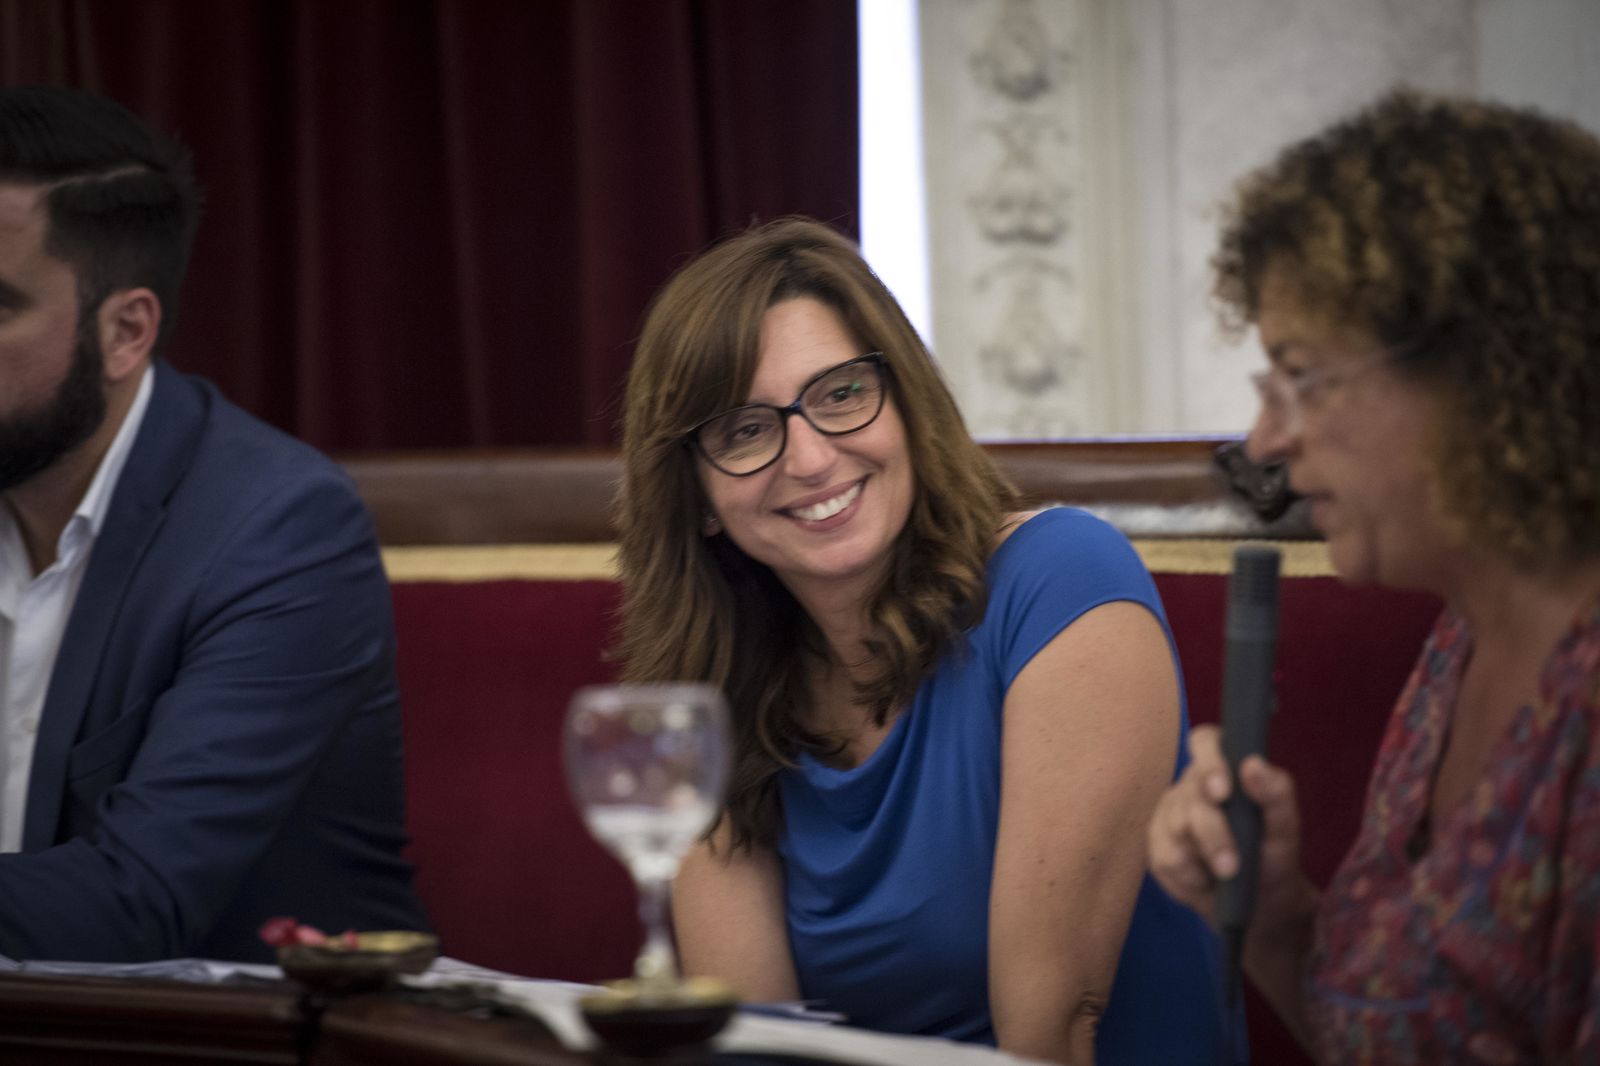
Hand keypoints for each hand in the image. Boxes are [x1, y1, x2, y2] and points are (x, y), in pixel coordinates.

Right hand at [1147, 724, 1313, 942]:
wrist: (1259, 902)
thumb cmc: (1272, 855)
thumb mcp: (1285, 829)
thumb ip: (1277, 794)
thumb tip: (1254, 765)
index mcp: (1223, 770)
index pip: (1205, 742)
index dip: (1210, 760)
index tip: (1223, 791)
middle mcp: (1192, 787)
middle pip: (1190, 793)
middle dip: (1212, 832)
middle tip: (1232, 864)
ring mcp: (1169, 816)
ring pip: (1175, 826)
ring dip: (1205, 855)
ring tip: (1228, 875)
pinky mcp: (1157, 847)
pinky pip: (1166, 857)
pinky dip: (1190, 875)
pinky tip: (1206, 882)